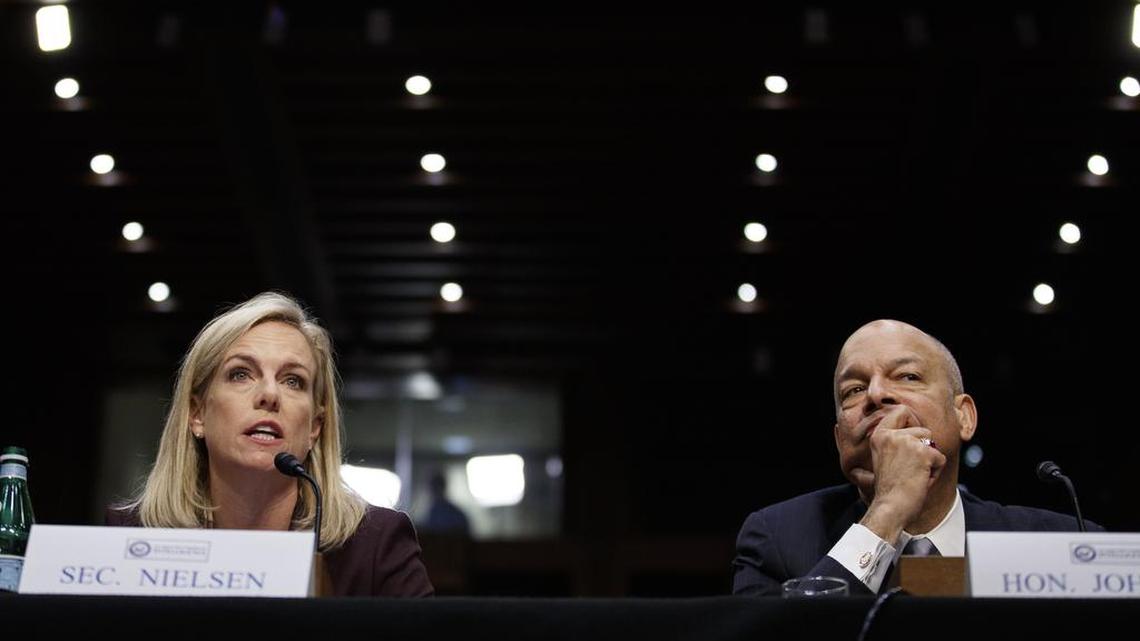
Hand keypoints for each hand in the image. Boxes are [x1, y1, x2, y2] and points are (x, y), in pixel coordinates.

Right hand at [858, 406, 946, 544]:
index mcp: (879, 435)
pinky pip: (940, 458)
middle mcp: (891, 434)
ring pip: (932, 443)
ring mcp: (907, 442)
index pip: (900, 410)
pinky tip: (921, 480)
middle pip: (923, 429)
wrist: (891, 507)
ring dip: (929, 460)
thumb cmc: (889, 488)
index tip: (911, 438)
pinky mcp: (923, 452)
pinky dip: (935, 472)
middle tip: (910, 468)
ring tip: (914, 474)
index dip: (911, 421)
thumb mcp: (883, 457)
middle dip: (923, 449)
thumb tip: (916, 430)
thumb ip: (894, 441)